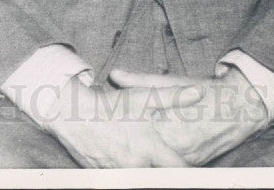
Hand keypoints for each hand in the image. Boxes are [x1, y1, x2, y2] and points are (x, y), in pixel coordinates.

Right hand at [42, 75, 200, 167]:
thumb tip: (198, 93)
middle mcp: (136, 165)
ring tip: (142, 160)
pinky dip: (126, 173)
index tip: (199, 174)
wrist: (73, 115)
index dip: (190, 174)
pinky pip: (120, 180)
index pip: (178, 171)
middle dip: (165, 174)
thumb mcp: (144, 97)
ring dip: (145, 173)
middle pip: (159, 180)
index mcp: (149, 148)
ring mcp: (119, 173)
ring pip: (139, 181)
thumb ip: (174, 97)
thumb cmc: (111, 105)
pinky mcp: (104, 177)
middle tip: (170, 168)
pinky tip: (125, 162)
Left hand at [109, 67, 268, 165]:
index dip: (118, 134)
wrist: (241, 106)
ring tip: (128, 156)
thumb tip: (115, 74)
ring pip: (160, 164)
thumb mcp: (171, 81)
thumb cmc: (205, 91)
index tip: (104, 132)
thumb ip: (140, 80)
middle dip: (130, 151)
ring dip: (147, 160)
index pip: (134, 133)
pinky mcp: (196, 162)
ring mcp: (187, 156)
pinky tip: (154, 160)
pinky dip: (164, 163)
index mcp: (165, 122)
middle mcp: (176, 144)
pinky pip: (175, 167)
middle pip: (145, 154)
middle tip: (113, 148)